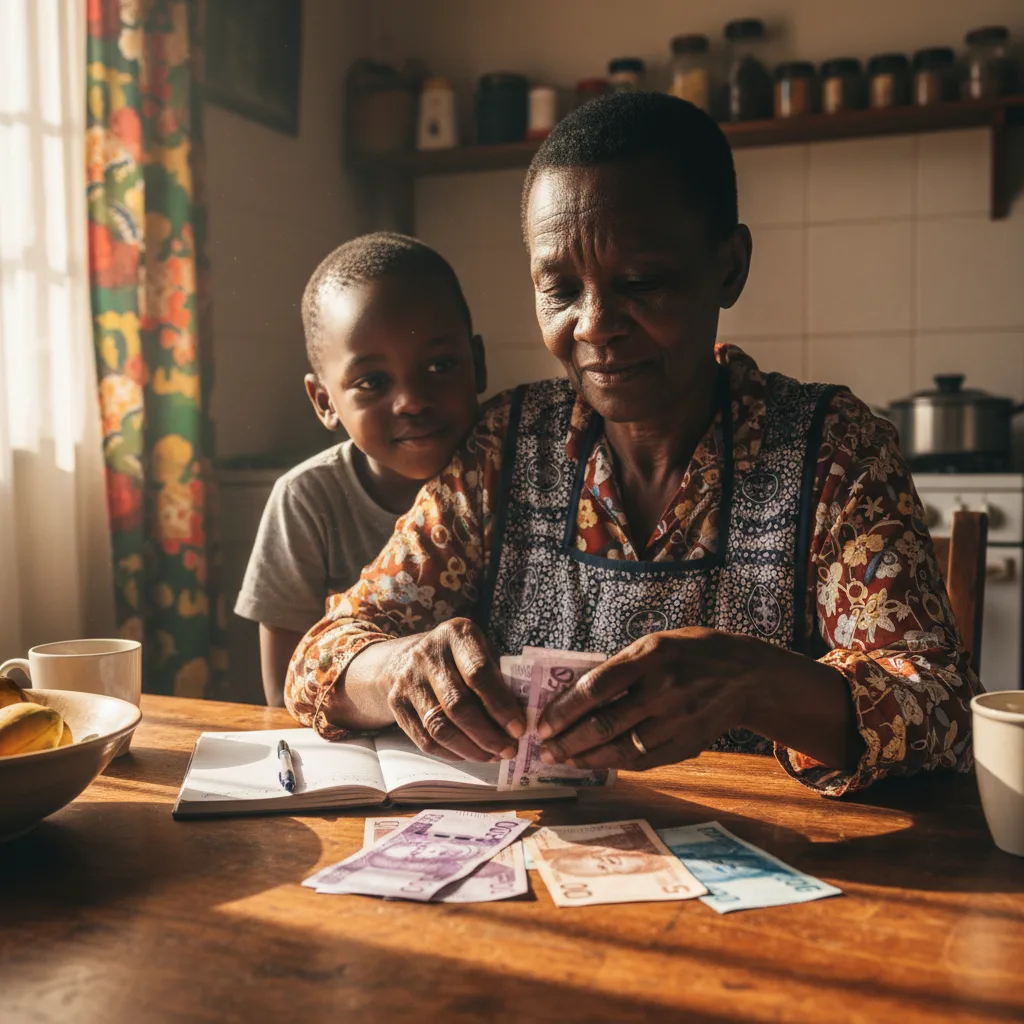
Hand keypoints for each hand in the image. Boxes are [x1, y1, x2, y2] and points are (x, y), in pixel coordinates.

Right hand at [382, 618, 524, 760]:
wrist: (404, 658)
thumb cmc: (457, 658)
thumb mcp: (480, 652)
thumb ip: (500, 678)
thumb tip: (524, 719)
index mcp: (457, 634)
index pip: (479, 673)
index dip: (501, 705)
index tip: (519, 729)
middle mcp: (428, 653)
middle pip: (458, 705)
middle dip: (487, 735)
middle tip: (509, 750)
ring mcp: (408, 679)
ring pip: (440, 727)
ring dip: (471, 749)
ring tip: (493, 756)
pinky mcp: (396, 702)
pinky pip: (424, 739)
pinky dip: (451, 753)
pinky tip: (470, 755)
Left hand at [536, 627, 761, 770]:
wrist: (748, 674)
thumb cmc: (693, 651)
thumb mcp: (656, 642)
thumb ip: (621, 666)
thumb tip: (576, 694)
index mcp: (652, 656)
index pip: (596, 687)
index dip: (564, 710)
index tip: (543, 724)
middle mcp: (664, 689)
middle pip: (605, 724)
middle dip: (568, 741)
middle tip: (544, 750)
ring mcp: (679, 720)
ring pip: (622, 748)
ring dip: (586, 758)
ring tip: (563, 760)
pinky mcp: (689, 744)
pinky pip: (644, 760)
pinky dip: (616, 764)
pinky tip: (596, 762)